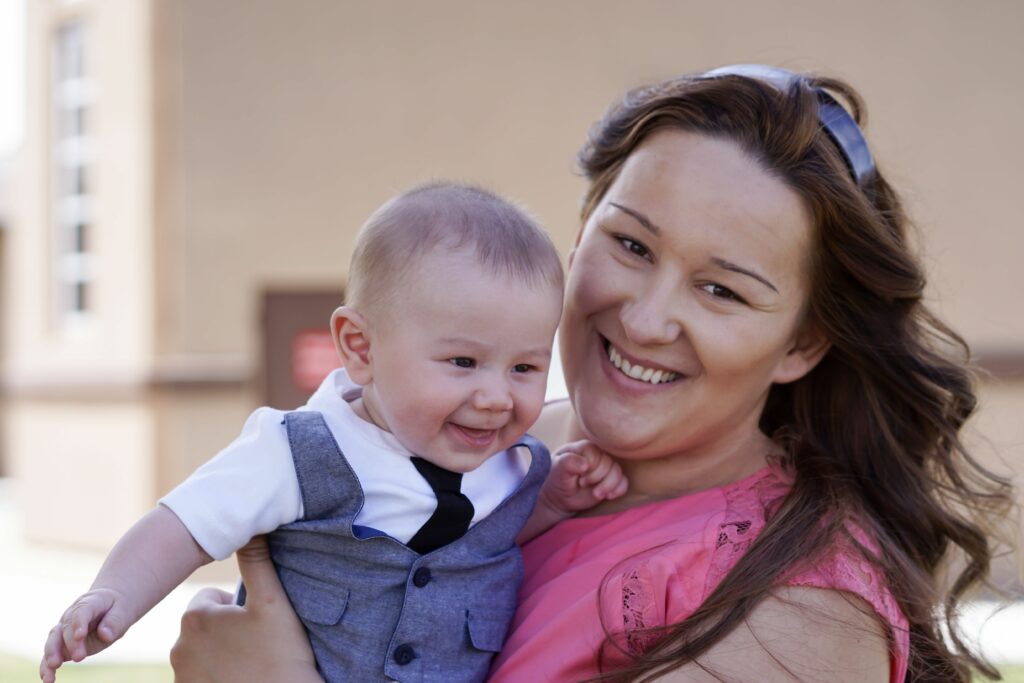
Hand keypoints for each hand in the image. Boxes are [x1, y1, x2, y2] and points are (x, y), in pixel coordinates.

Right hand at [40, 588, 128, 682]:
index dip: (79, 624)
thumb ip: (114, 622)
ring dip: (51, 655)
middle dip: (72, 644)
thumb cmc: (116, 608)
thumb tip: (105, 636)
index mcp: (88, 603)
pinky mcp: (61, 644)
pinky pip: (51, 655)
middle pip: (67, 629)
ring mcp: (64, 630)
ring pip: (53, 641)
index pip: (81, 612)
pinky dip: (46, 666)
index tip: (80, 636)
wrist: (109, 606)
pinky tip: (47, 679)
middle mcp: (71, 616)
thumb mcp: (122, 611)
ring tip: (53, 669)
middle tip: (79, 658)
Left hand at [170, 536, 320, 682]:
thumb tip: (251, 528)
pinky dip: (215, 676)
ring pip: (201, 651)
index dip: (238, 607)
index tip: (258, 624)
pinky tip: (239, 678)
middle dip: (227, 629)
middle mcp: (177, 647)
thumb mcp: (273, 602)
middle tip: (257, 642)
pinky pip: (199, 676)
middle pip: (205, 625)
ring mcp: (180, 677)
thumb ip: (256, 561)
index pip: (212, 598)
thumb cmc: (281, 655)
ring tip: (250, 662)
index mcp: (195, 617)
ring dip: (220, 653)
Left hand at [543, 440, 627, 513]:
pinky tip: (608, 497)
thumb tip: (585, 464)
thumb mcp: (557, 470)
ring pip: (618, 472)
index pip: (595, 454)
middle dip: (597, 478)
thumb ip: (567, 462)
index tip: (577, 477)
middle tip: (582, 484)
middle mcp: (597, 455)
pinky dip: (619, 490)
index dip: (589, 468)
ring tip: (596, 495)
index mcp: (584, 448)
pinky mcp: (611, 480)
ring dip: (608, 486)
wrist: (559, 496)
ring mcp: (606, 468)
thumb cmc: (556, 479)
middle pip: (609, 463)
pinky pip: (624, 482)